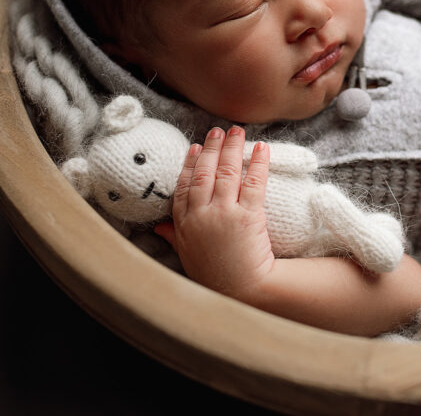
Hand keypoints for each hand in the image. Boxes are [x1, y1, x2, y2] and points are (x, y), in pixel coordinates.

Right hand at [154, 126, 274, 298]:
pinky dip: (257, 162)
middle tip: (217, 129)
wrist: (242, 292)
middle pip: (204, 173)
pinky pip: (253, 182)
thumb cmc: (216, 277)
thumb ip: (174, 236)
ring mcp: (224, 215)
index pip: (184, 186)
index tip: (195, 147)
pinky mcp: (248, 216)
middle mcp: (201, 216)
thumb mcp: (187, 256)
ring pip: (226, 172)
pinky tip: (260, 148)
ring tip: (237, 131)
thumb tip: (159, 226)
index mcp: (184, 224)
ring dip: (232, 148)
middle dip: (211, 148)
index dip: (190, 164)